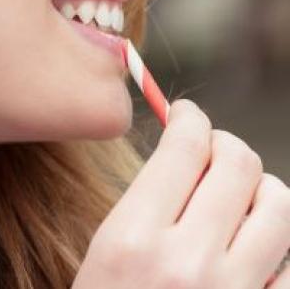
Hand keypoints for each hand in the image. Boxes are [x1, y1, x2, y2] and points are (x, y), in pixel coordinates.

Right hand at [72, 99, 289, 288]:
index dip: (190, 117)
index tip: (187, 114)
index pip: (185, 146)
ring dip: (260, 190)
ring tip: (237, 200)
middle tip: (212, 150)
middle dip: (226, 144)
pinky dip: (277, 250)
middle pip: (239, 163)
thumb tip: (188, 146)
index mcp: (133, 238)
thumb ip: (148, 200)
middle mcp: (188, 262)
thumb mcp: (104, 253)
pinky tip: (250, 255)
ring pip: (280, 205)